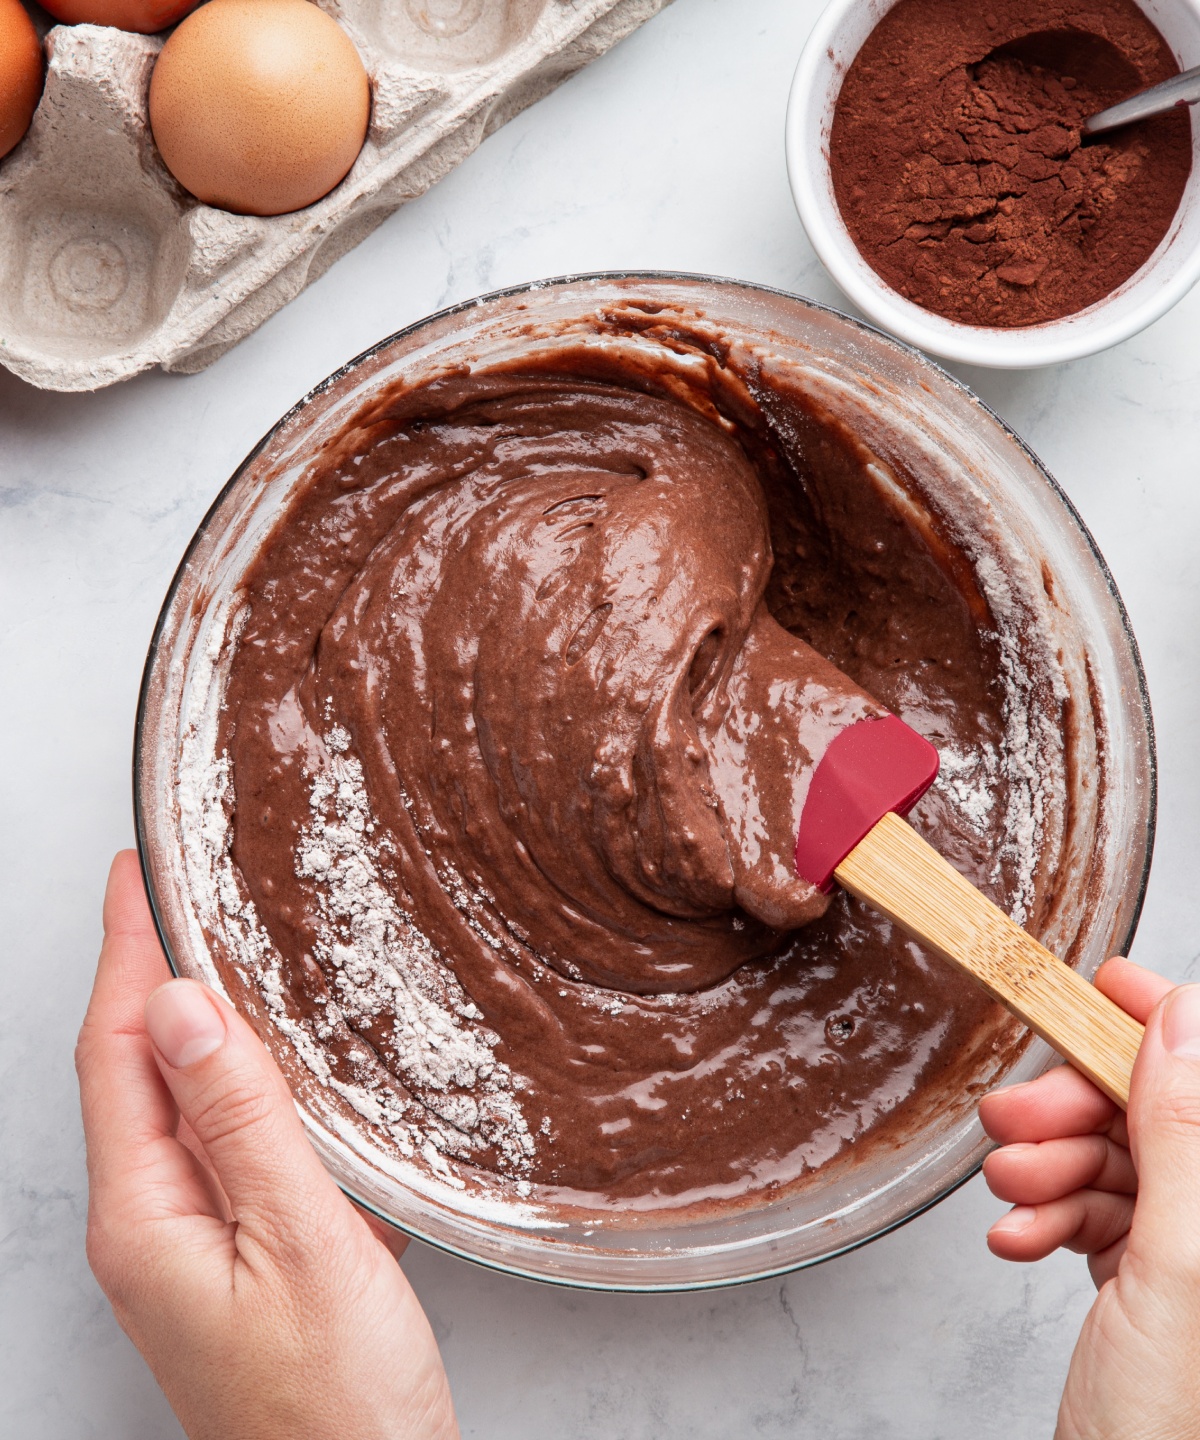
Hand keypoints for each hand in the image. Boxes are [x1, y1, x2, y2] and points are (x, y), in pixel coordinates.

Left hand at [76, 851, 458, 1439]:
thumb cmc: (334, 1400)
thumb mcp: (300, 1242)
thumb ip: (243, 1121)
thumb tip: (188, 1009)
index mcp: (145, 1217)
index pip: (119, 1049)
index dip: (127, 953)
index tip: (131, 873)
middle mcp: (151, 1227)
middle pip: (137, 1070)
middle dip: (152, 973)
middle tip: (177, 891)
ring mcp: (189, 1246)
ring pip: (185, 1106)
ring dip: (202, 1024)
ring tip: (226, 953)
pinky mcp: (234, 1260)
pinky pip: (227, 1146)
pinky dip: (248, 1085)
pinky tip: (283, 1065)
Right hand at [980, 957, 1199, 1439]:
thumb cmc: (1166, 1432)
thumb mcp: (1174, 1268)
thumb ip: (1184, 1136)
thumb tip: (1181, 1019)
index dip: (1160, 1022)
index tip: (1097, 985)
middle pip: (1155, 1115)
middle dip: (1075, 1111)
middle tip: (1011, 1117)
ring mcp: (1190, 1253)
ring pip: (1115, 1163)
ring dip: (1048, 1170)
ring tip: (1009, 1195)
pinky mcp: (1147, 1282)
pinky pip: (1094, 1215)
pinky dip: (1047, 1217)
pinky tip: (1019, 1238)